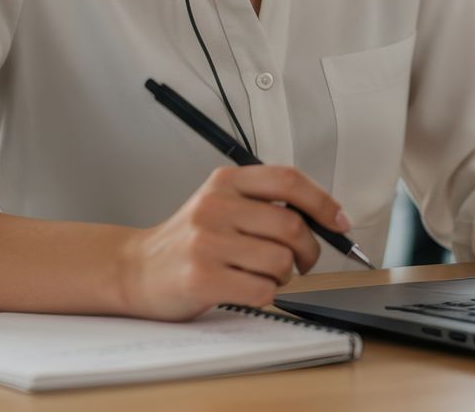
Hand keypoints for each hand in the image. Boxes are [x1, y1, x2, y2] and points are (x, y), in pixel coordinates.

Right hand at [116, 164, 348, 320]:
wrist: (136, 269)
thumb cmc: (187, 241)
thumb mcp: (220, 205)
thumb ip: (263, 204)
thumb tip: (324, 218)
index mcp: (225, 182)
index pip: (288, 180)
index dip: (323, 202)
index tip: (338, 222)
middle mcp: (216, 206)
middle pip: (291, 226)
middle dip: (308, 250)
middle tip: (301, 262)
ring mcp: (207, 242)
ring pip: (281, 260)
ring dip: (285, 276)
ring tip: (265, 275)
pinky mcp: (202, 277)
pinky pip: (263, 288)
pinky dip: (267, 293)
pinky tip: (248, 288)